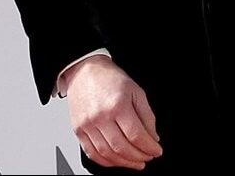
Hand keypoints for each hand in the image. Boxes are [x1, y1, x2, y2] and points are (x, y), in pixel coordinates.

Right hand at [64, 55, 162, 169]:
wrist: (85, 72)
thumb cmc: (111, 79)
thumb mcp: (136, 91)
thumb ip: (147, 115)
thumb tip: (152, 136)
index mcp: (118, 105)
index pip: (136, 134)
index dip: (148, 146)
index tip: (156, 151)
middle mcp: (100, 117)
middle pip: (121, 147)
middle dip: (138, 157)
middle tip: (148, 158)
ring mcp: (87, 125)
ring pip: (107, 153)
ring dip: (124, 162)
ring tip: (136, 162)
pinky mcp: (78, 131)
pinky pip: (92, 153)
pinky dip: (106, 161)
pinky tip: (117, 160)